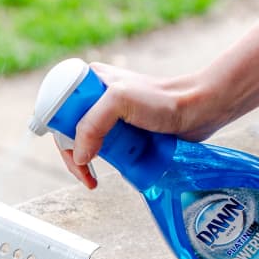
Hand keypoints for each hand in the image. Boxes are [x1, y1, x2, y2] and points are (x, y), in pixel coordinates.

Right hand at [57, 62, 207, 188]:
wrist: (198, 110)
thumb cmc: (163, 100)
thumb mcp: (119, 101)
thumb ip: (91, 125)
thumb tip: (79, 157)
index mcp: (89, 81)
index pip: (59, 112)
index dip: (60, 136)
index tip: (74, 157)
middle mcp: (97, 97)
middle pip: (70, 130)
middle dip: (73, 154)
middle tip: (85, 174)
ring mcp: (111, 115)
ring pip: (86, 143)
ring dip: (88, 161)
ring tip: (94, 176)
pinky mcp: (125, 131)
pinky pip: (105, 149)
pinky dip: (105, 161)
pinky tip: (109, 170)